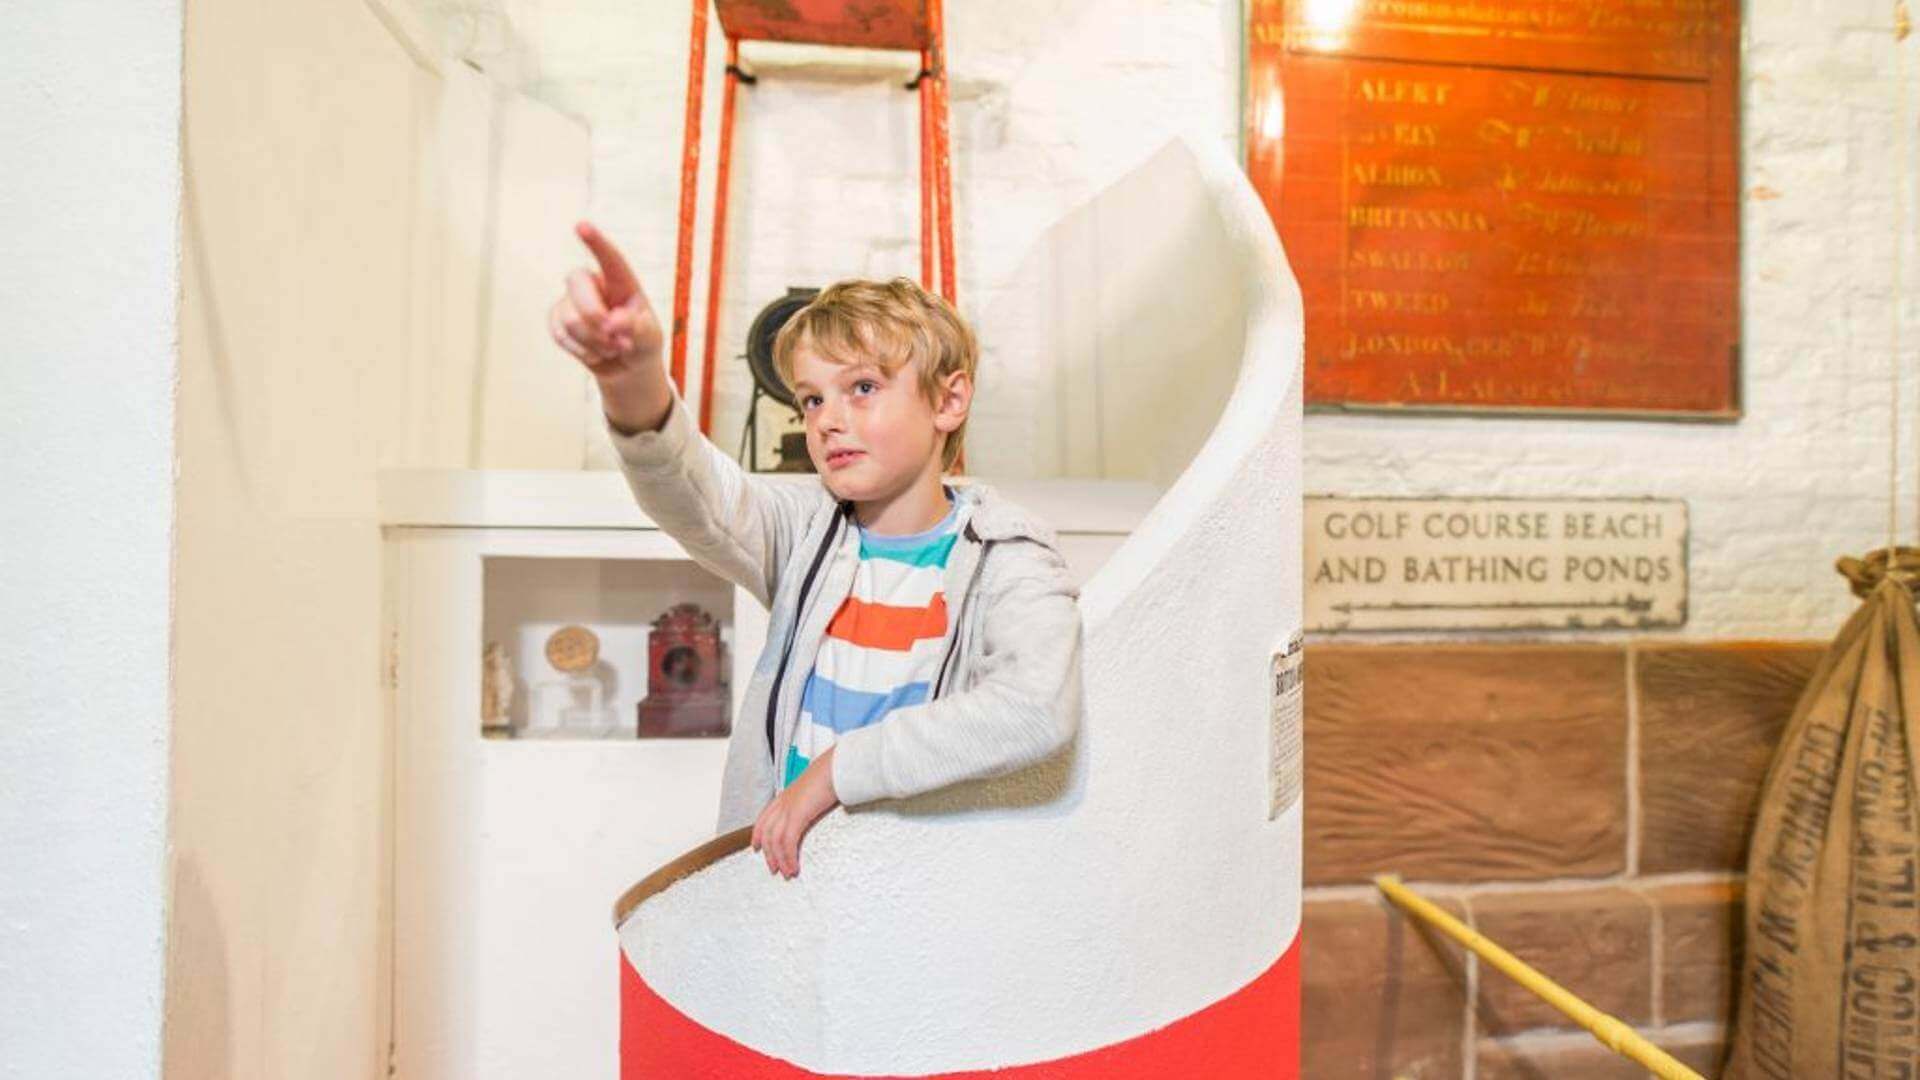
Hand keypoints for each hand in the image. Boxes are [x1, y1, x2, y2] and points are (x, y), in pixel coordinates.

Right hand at [548, 220, 664, 381]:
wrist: (626, 366)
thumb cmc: (641, 343)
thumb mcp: (649, 338)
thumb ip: (637, 328)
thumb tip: (613, 321)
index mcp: (621, 281)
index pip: (609, 259)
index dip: (596, 242)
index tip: (581, 226)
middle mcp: (593, 283)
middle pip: (577, 285)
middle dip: (595, 317)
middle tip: (618, 341)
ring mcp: (571, 300)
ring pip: (570, 319)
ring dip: (595, 342)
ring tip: (612, 348)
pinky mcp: (557, 319)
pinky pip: (560, 335)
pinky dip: (583, 352)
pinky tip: (596, 353)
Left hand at [750, 747, 839, 878]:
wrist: (836, 767)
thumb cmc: (832, 775)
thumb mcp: (815, 789)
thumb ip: (810, 800)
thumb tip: (815, 808)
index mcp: (785, 795)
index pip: (764, 818)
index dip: (758, 834)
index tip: (756, 847)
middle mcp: (783, 802)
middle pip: (767, 833)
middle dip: (769, 854)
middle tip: (775, 869)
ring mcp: (788, 808)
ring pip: (775, 840)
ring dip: (780, 860)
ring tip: (787, 873)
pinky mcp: (797, 815)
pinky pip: (788, 842)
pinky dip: (789, 857)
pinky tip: (794, 866)